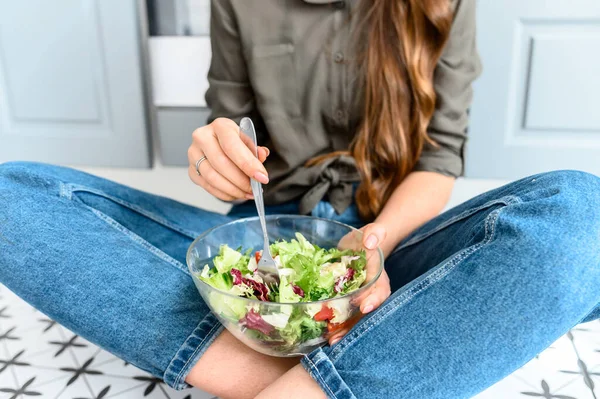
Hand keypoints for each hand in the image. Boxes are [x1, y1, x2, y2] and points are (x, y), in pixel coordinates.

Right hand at [187, 118, 270, 200]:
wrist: (218, 144)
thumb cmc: (234, 142)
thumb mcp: (247, 141)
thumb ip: (255, 150)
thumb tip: (262, 155)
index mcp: (219, 126)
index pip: (232, 146)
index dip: (248, 164)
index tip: (262, 177)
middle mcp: (202, 137)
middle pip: (221, 163)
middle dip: (241, 180)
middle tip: (254, 189)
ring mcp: (194, 154)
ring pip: (212, 177)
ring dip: (233, 189)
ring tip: (247, 193)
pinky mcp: (191, 170)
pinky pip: (208, 186)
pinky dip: (224, 194)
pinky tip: (236, 194)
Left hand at [328, 222, 390, 344]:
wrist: (358, 248)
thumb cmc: (365, 240)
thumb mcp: (370, 233)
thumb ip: (375, 233)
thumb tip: (371, 241)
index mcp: (379, 279)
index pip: (380, 291)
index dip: (374, 300)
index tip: (366, 307)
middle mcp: (370, 294)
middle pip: (366, 314)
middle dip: (355, 326)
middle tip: (340, 337)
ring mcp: (357, 301)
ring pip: (353, 319)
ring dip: (343, 332)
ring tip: (331, 342)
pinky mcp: (345, 304)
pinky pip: (341, 317)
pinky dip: (334, 327)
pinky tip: (323, 335)